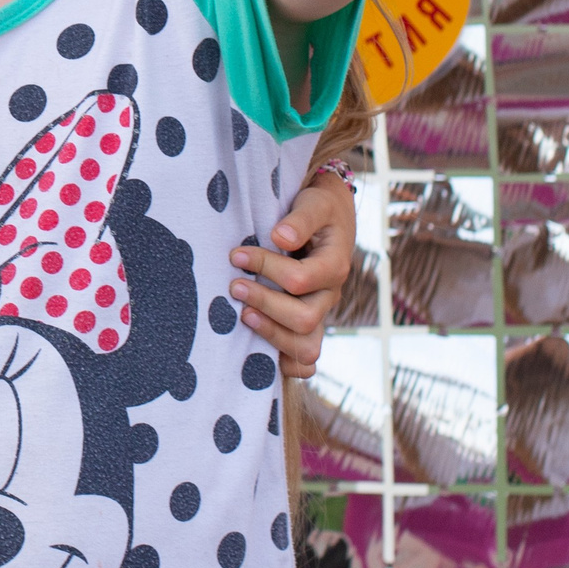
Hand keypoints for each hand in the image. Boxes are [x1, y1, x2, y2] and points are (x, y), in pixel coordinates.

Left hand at [227, 168, 358, 378]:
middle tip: (234, 287)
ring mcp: (320, 313)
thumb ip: (300, 220)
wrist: (329, 217)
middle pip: (304, 319)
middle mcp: (329, 295)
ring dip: (270, 335)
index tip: (236, 255)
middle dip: (265, 304)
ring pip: (305, 346)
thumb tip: (280, 238)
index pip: (300, 280)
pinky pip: (305, 359)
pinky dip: (286, 364)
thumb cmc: (319, 208)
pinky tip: (260, 354)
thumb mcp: (315, 204)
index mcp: (334, 266)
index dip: (266, 269)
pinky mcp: (308, 323)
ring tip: (242, 315)